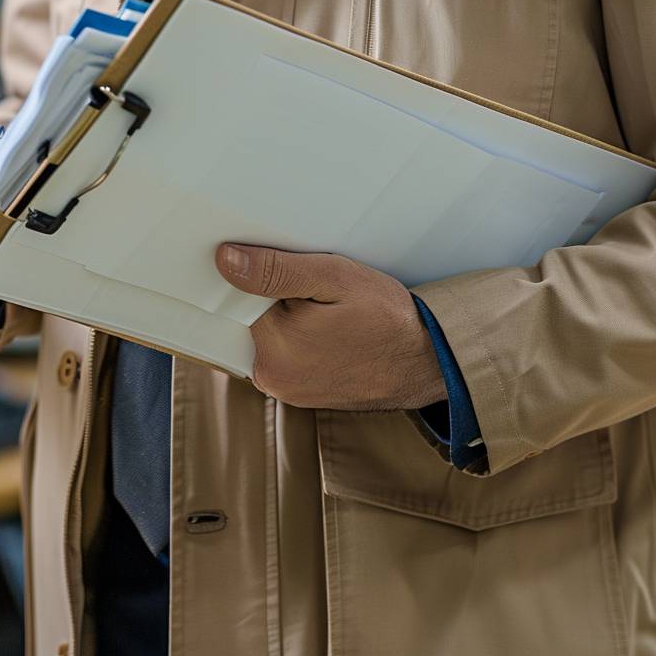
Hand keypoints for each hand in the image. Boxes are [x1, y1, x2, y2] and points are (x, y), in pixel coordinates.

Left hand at [215, 244, 443, 410]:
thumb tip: (226, 261)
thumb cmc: (389, 319)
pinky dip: (300, 339)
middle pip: (253, 320)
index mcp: (275, 349)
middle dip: (277, 300)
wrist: (428, 361)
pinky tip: (329, 330)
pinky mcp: (302, 394)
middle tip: (319, 293)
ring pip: (271, 338)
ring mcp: (287, 391)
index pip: (240, 298)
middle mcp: (273, 378)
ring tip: (329, 313)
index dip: (263, 277)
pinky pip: (286, 356)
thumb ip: (277, 270)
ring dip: (290, 320)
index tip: (292, 273)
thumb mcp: (335, 278)